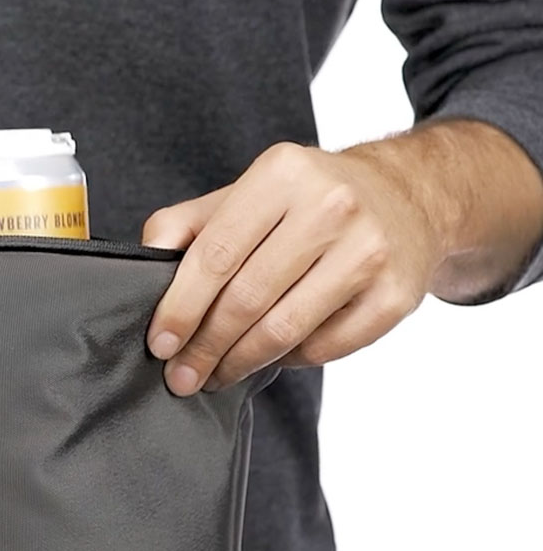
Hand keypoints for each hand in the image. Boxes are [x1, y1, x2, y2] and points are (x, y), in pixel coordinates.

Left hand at [141, 141, 450, 394]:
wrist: (406, 195)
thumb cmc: (308, 199)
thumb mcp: (246, 192)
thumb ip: (187, 224)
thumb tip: (143, 263)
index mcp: (282, 174)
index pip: (215, 254)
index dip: (181, 307)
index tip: (160, 344)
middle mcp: (331, 206)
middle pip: (247, 298)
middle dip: (205, 346)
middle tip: (182, 375)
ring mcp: (369, 251)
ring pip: (285, 329)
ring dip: (240, 363)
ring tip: (215, 375)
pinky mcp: (396, 294)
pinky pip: (326, 347)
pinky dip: (289, 360)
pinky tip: (271, 358)